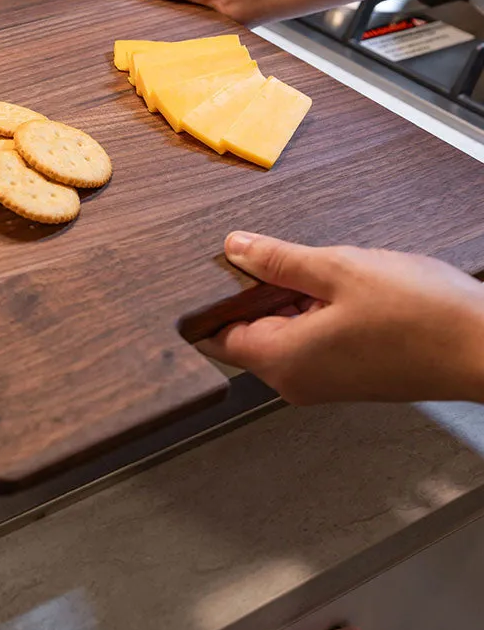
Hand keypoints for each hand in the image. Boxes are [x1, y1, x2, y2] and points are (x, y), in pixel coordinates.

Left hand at [198, 232, 483, 404]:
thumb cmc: (422, 315)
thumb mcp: (338, 270)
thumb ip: (278, 260)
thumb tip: (235, 247)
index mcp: (282, 360)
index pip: (214, 337)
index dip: (209, 302)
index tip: (210, 270)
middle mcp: (296, 381)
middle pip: (247, 332)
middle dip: (254, 294)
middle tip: (275, 256)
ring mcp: (323, 381)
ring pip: (281, 332)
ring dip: (288, 299)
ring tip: (321, 271)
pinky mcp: (348, 375)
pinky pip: (310, 339)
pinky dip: (313, 311)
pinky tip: (339, 287)